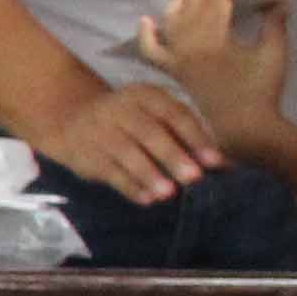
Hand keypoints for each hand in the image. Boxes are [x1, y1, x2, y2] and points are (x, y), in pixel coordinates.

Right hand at [30, 76, 221, 203]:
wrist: (70, 119)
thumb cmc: (131, 122)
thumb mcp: (155, 116)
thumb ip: (187, 136)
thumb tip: (226, 165)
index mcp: (145, 96)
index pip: (174, 114)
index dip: (195, 137)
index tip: (214, 162)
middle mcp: (120, 109)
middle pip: (149, 132)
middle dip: (172, 155)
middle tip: (193, 178)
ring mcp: (100, 131)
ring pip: (126, 153)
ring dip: (148, 173)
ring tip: (168, 193)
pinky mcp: (86, 155)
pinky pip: (108, 171)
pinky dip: (128, 186)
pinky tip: (146, 199)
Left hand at [132, 0, 295, 151]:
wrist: (243, 128)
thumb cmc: (262, 91)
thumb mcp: (274, 53)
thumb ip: (275, 22)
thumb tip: (278, 0)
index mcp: (213, 40)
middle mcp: (187, 46)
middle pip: (193, 3)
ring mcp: (176, 58)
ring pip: (172, 18)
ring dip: (189, 1)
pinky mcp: (171, 70)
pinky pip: (150, 51)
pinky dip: (146, 34)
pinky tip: (148, 20)